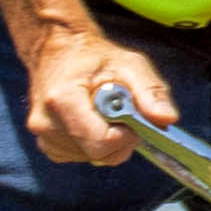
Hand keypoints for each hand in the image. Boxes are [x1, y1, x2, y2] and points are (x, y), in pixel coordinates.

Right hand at [21, 21, 177, 171]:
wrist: (58, 52)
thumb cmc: (96, 58)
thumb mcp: (130, 64)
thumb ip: (151, 91)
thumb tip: (167, 120)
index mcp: (63, 100)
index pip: (102, 142)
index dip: (127, 135)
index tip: (131, 115)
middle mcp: (46, 123)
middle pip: (98, 154)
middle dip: (120, 139)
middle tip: (121, 112)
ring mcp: (43, 136)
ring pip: (93, 158)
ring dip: (107, 141)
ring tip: (103, 111)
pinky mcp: (47, 144)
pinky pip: (82, 156)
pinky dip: (94, 144)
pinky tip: (93, 121)